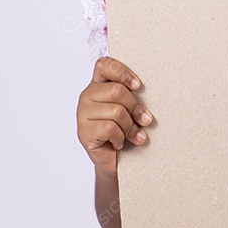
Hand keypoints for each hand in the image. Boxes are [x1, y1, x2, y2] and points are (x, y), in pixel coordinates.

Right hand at [76, 57, 152, 176]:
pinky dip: (120, 138)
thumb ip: (131, 96)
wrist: (115, 161)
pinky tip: (119, 143)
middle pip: (117, 91)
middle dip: (135, 108)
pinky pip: (110, 128)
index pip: (104, 65)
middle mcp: (87, 96)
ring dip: (130, 127)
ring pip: (116, 111)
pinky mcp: (83, 132)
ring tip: (133, 136)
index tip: (138, 86)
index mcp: (98, 85)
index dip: (122, 72)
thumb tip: (145, 95)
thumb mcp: (129, 109)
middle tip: (144, 120)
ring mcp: (82, 114)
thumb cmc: (124, 130)